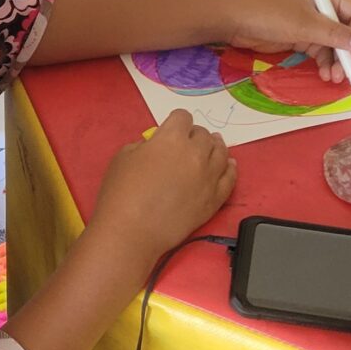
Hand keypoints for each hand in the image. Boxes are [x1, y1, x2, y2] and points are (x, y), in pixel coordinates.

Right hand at [89, 109, 235, 266]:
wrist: (132, 232)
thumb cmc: (121, 193)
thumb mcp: (124, 156)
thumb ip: (145, 145)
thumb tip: (156, 147)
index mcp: (171, 138)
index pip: (182, 117)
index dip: (176, 121)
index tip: (172, 127)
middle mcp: (196, 154)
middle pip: (203, 134)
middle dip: (194, 135)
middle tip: (186, 142)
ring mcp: (209, 177)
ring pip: (221, 152)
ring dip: (215, 146)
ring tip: (213, 145)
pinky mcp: (215, 199)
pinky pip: (230, 178)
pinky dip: (230, 168)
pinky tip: (229, 164)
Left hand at [224, 0, 350, 82]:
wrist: (230, 18)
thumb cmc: (267, 13)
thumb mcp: (304, 24)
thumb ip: (335, 35)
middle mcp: (322, 5)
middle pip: (347, 31)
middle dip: (350, 53)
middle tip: (350, 75)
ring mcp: (310, 20)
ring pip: (334, 43)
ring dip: (337, 61)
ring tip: (333, 78)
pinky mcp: (299, 35)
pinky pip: (319, 49)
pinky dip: (324, 62)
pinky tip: (325, 74)